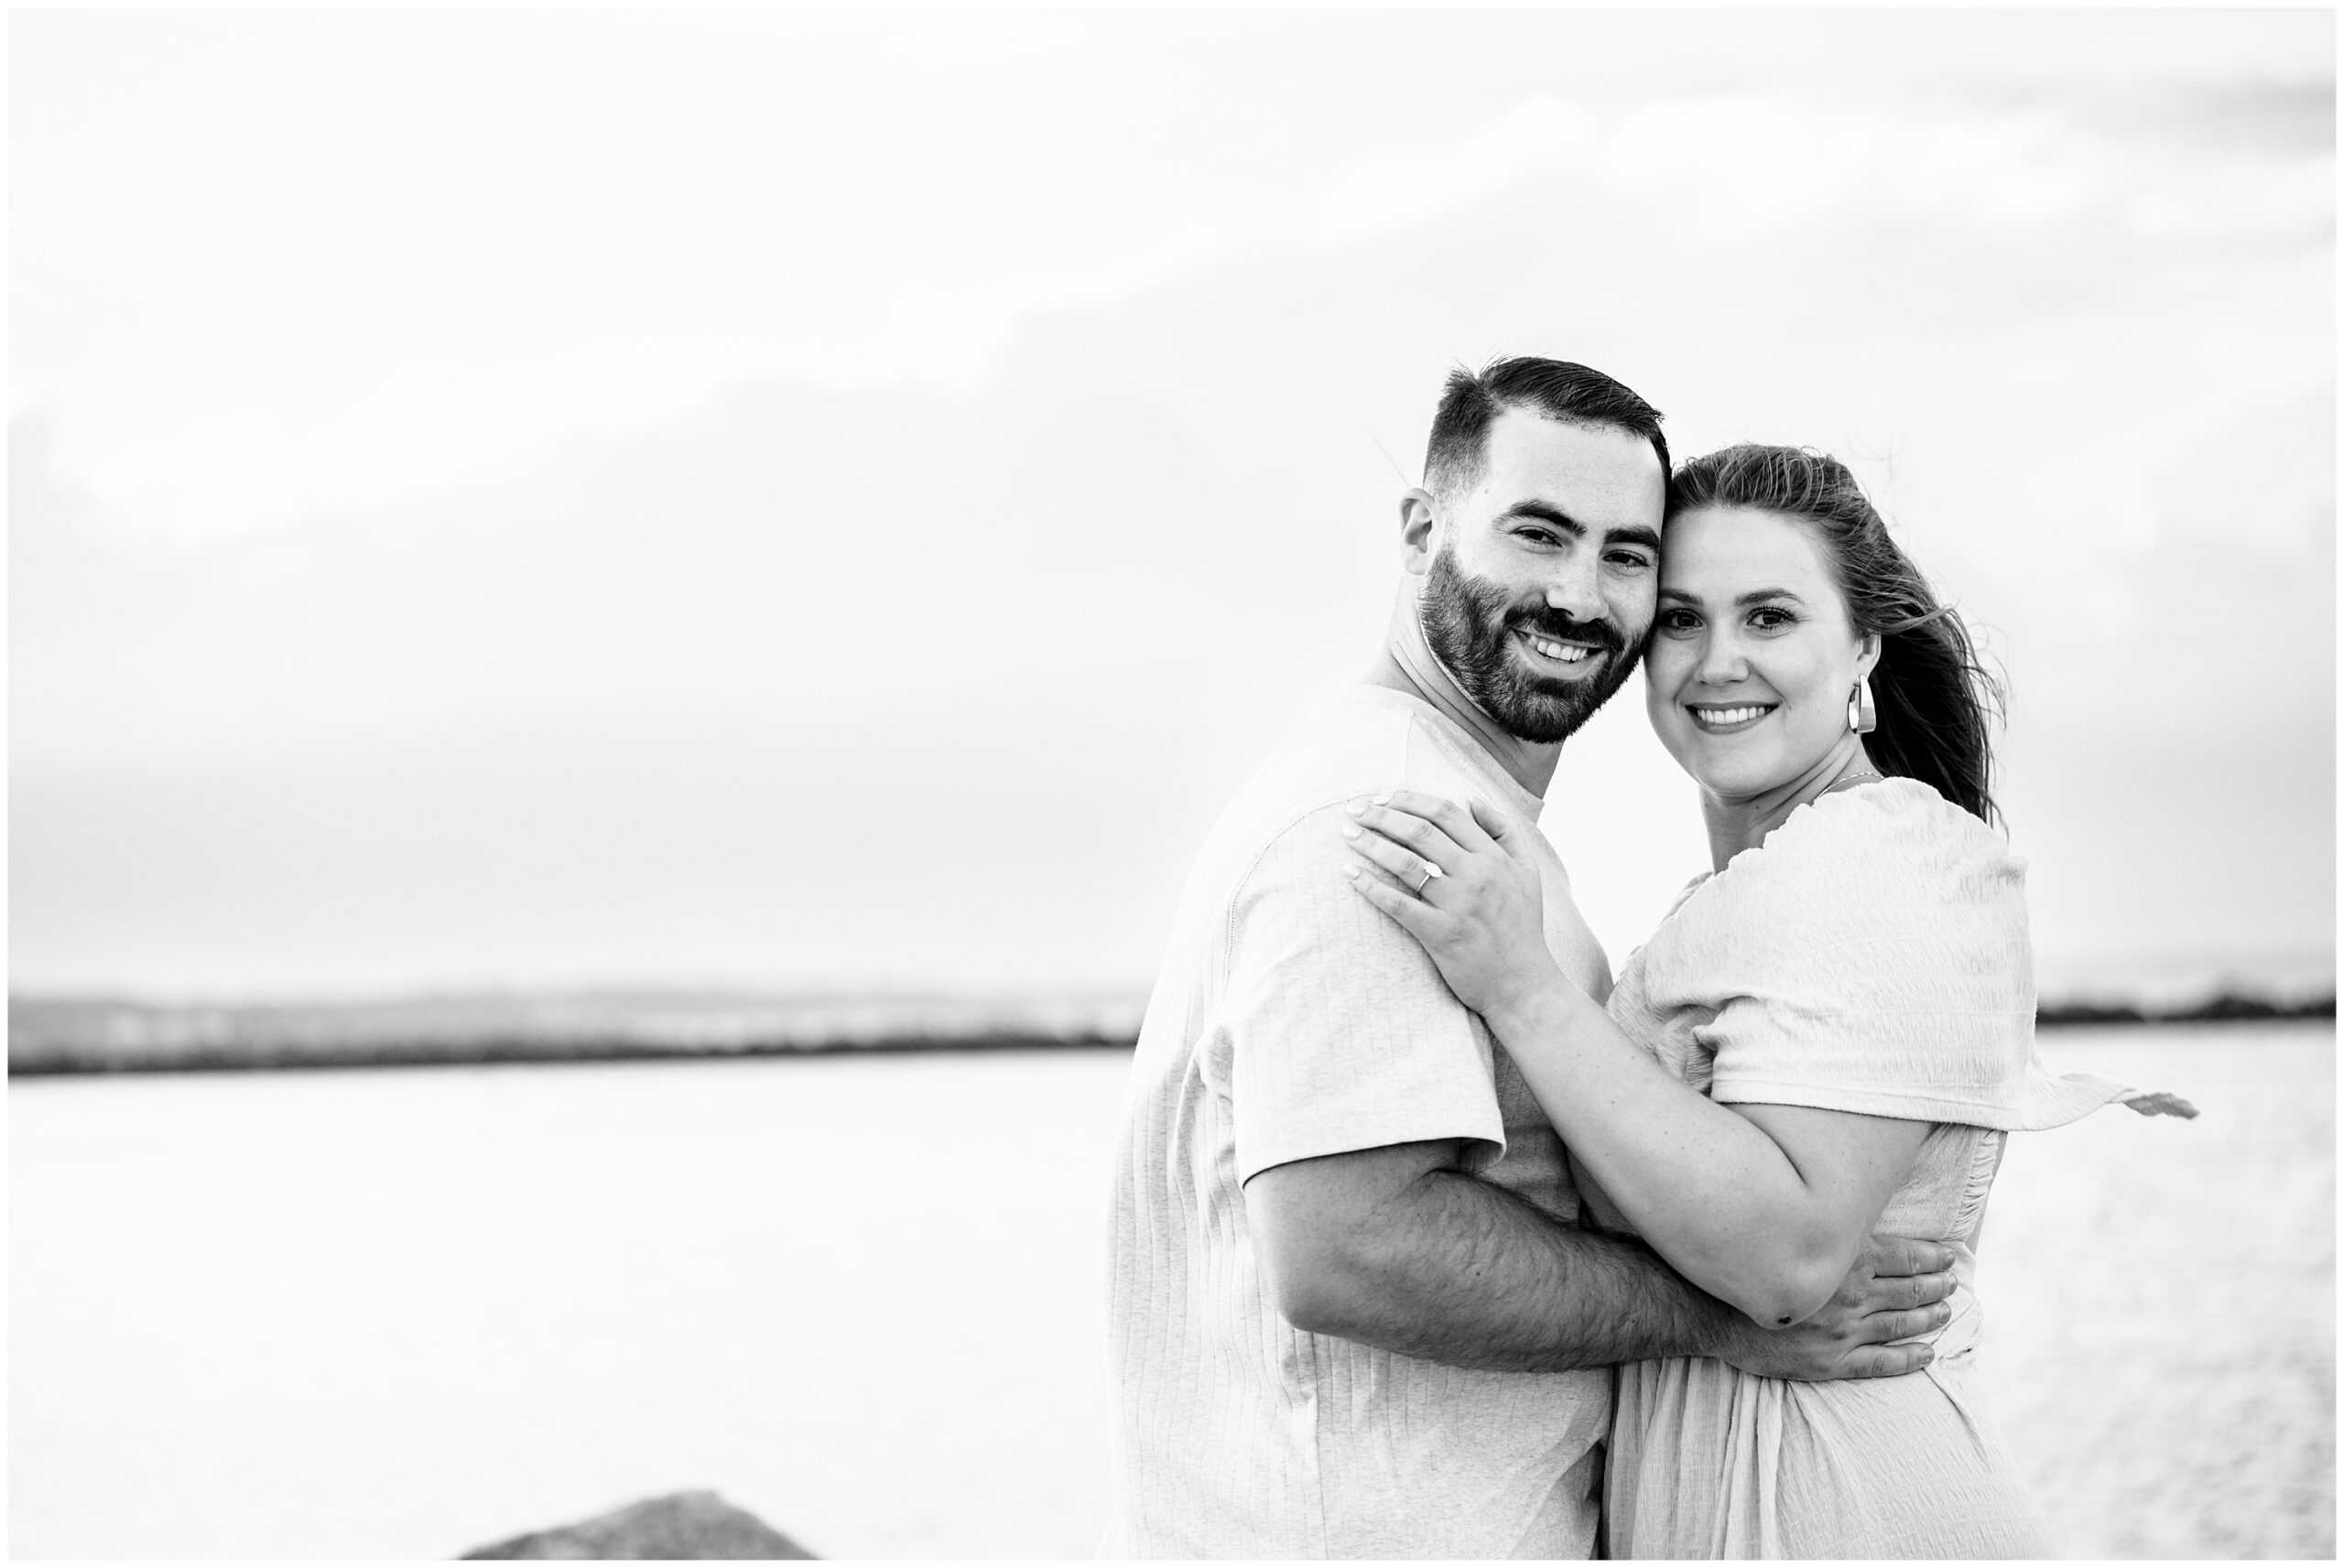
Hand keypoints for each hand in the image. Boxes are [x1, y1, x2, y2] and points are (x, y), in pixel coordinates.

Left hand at [1341, 789, 1558, 1017]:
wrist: (1523, 984)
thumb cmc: (1521, 926)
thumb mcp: (1527, 871)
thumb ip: (1503, 831)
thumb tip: (1472, 799)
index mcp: (1494, 857)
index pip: (1445, 813)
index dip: (1409, 799)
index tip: (1382, 797)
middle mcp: (1476, 875)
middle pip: (1420, 831)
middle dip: (1381, 814)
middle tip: (1353, 809)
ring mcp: (1458, 905)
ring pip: (1405, 863)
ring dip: (1371, 843)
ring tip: (1347, 833)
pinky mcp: (1440, 935)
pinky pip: (1398, 904)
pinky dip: (1370, 886)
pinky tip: (1350, 873)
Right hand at [1711, 1235, 1956, 1380]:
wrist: (1709, 1308)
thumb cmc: (1747, 1261)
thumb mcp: (1792, 1232)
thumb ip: (1828, 1226)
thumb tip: (1854, 1210)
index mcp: (1846, 1260)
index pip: (1906, 1257)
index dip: (1933, 1257)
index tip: (1950, 1256)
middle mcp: (1851, 1295)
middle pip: (1909, 1291)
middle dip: (1937, 1286)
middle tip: (1953, 1284)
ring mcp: (1843, 1332)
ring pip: (1901, 1325)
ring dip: (1929, 1318)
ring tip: (1946, 1312)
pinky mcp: (1830, 1362)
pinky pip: (1881, 1364)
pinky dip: (1909, 1359)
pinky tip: (1927, 1354)